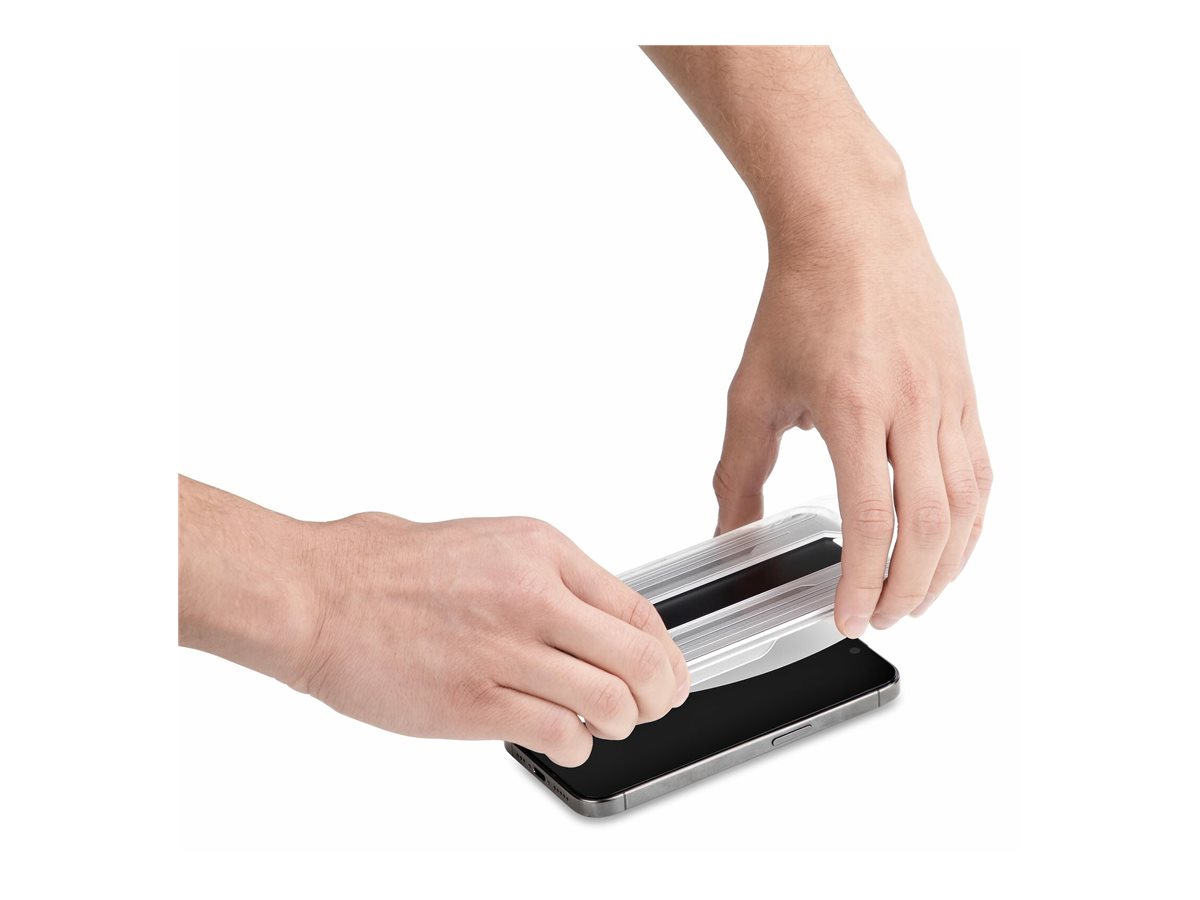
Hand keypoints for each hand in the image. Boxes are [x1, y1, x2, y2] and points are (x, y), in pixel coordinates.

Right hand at [293, 513, 688, 765]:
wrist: (319, 594)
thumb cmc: (387, 567)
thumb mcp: (488, 542)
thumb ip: (546, 579)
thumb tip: (594, 619)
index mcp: (541, 551)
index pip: (638, 609)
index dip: (665, 653)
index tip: (667, 672)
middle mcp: (533, 596)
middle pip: (639, 660)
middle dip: (658, 695)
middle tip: (650, 707)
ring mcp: (506, 651)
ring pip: (609, 702)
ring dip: (618, 723)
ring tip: (602, 725)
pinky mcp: (475, 702)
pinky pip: (558, 734)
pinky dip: (575, 746)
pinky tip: (563, 739)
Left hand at [713, 194, 992, 634]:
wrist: (852, 231)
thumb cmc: (800, 302)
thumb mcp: (751, 392)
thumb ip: (739, 472)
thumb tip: (730, 533)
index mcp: (855, 406)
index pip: (871, 520)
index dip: (863, 582)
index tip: (849, 616)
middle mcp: (912, 405)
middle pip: (929, 526)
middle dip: (907, 588)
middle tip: (884, 618)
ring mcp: (948, 397)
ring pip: (968, 505)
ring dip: (946, 564)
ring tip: (918, 596)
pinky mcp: (966, 390)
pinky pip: (980, 470)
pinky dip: (970, 520)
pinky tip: (950, 543)